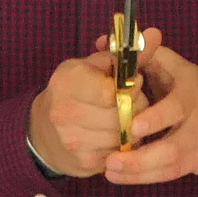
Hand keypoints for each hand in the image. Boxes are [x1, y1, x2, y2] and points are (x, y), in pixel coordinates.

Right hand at [27, 44, 126, 177]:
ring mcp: (73, 140)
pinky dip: (123, 145)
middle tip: (133, 104)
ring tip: (124, 120)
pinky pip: (119, 153)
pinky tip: (114, 136)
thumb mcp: (95, 66)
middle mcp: (65, 111)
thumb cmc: (75, 92)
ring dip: (132, 129)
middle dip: (136, 109)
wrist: (42, 131)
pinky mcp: (83, 162)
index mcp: (67, 81)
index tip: (132, 85)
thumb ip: (128, 54)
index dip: (131, 89)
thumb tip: (154, 34)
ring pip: (123, 136)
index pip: (112, 92)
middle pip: (121, 115)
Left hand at [103, 32, 197, 185]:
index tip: (132, 127)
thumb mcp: (177, 67)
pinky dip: (144, 178)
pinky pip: (170, 175)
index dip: (156, 119)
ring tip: (109, 172)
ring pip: (170, 167)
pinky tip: (121, 176)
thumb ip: (144, 55)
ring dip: (138, 172)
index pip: (176, 108)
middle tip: (111, 161)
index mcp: (192, 94)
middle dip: (141, 158)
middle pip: (172, 148)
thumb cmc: (194, 88)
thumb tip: (104, 42)